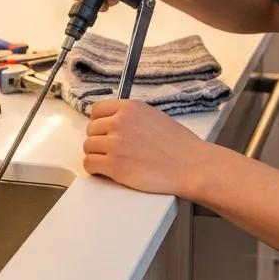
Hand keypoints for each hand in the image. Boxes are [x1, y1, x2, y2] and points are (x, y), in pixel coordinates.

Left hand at [82, 98, 211, 198]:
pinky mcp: (114, 166)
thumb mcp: (154, 116)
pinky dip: (95, 169)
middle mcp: (120, 122)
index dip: (98, 122)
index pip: (97, 110)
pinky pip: (89, 164)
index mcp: (130, 108)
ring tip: (112, 162)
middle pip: (91, 130)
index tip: (102, 131)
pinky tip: (107, 171)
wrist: (191, 166)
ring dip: (97, 155)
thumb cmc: (179, 145)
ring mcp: (115, 144)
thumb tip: (114, 122)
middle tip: (111, 150)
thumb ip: (131, 116)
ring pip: (88, 147)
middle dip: (99, 140)